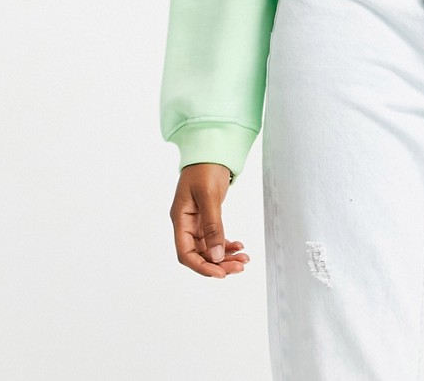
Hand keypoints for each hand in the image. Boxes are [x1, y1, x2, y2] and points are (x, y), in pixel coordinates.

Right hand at [169, 163, 250, 278]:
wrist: (211, 149)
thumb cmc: (205, 167)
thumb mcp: (209, 195)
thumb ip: (213, 225)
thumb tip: (217, 255)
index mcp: (180, 219)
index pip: (185, 253)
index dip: (201, 267)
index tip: (220, 274)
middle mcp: (186, 223)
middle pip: (199, 254)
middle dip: (219, 263)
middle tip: (239, 267)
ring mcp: (196, 221)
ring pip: (209, 248)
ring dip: (225, 256)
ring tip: (244, 260)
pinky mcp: (207, 217)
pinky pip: (215, 238)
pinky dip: (226, 244)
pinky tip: (239, 246)